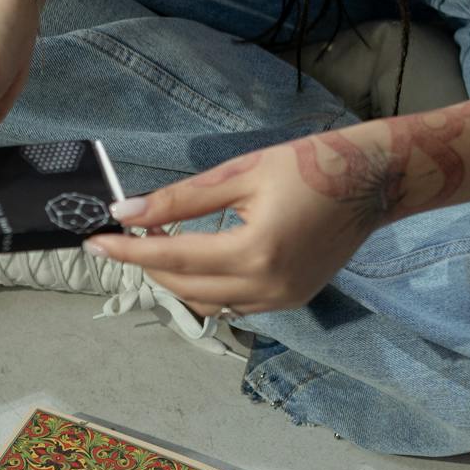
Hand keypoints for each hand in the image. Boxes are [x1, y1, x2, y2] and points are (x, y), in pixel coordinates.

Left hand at [82, 117, 443, 317]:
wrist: (374, 182)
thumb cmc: (311, 165)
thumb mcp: (241, 173)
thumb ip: (181, 198)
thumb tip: (127, 211)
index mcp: (255, 249)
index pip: (173, 256)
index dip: (129, 249)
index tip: (95, 239)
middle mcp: (268, 285)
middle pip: (185, 287)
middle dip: (148, 264)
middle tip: (127, 236)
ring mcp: (282, 299)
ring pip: (208, 303)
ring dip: (176, 280)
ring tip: (158, 247)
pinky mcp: (291, 300)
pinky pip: (235, 304)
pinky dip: (208, 287)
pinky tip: (198, 260)